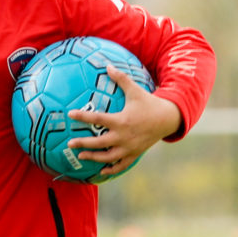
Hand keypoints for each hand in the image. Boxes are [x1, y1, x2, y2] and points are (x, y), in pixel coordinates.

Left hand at [67, 68, 182, 176]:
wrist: (168, 119)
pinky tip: (101, 171)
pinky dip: (111, 169)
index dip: (83, 116)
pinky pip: (121, 165)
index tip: (70, 114)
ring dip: (94, 158)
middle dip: (83, 144)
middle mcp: (124, 136)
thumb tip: (107, 65)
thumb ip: (120, 78)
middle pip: (99, 143)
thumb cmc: (149, 103)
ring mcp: (130, 147)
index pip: (98, 118)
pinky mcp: (135, 154)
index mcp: (122, 120)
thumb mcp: (135, 90)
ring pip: (108, 157)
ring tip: (81, 156)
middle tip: (69, 143)